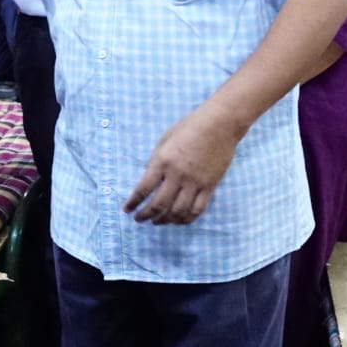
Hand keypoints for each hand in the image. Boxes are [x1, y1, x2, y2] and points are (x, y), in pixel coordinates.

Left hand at [124, 105, 240, 224]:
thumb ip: (156, 160)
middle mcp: (177, 175)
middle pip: (159, 204)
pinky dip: (186, 219)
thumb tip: (149, 180)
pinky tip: (178, 220)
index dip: (133, 202)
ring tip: (157, 222)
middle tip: (139, 219)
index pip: (143, 189)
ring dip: (165, 220)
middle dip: (146, 215)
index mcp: (163, 161)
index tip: (127, 210)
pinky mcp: (210, 186)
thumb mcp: (165, 139)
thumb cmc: (190, 126)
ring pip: (178, 211)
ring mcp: (195, 182)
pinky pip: (197, 209)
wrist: (220, 124)